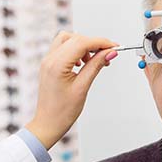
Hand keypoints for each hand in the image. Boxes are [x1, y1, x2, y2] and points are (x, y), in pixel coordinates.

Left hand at [25, 31, 117, 147]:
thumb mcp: (82, 87)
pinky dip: (75, 50)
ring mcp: (48, 60)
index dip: (101, 42)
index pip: (82, 42)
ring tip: (93, 60)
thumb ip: (96, 66)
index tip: (114, 47)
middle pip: (75, 38)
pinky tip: (82, 63)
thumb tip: (108, 53)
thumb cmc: (61, 111)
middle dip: (93, 44)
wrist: (48, 123)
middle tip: (107, 55)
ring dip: (83, 45)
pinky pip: (63, 48)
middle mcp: (50, 59)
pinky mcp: (49, 64)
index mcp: (57, 64)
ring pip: (68, 39)